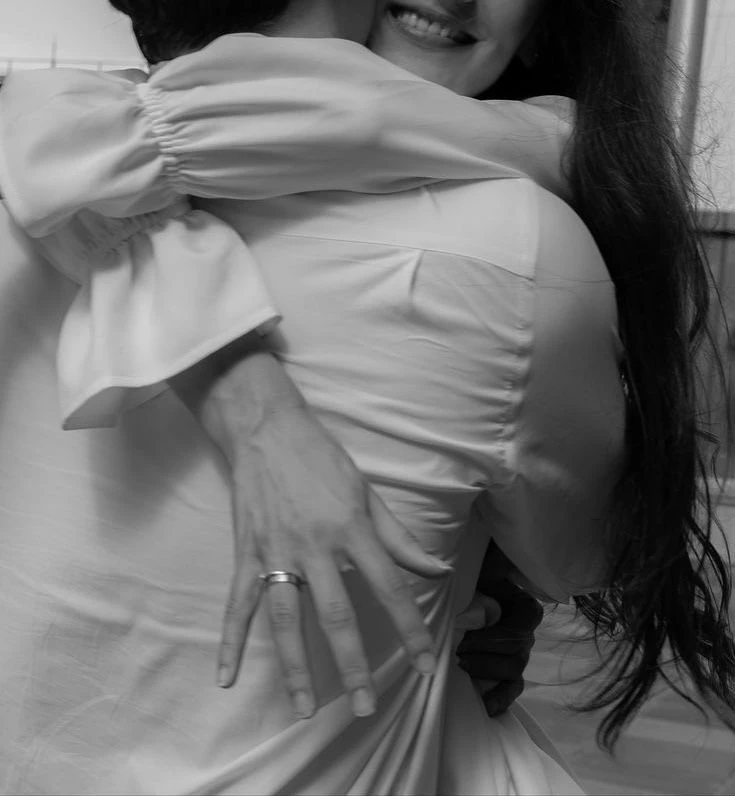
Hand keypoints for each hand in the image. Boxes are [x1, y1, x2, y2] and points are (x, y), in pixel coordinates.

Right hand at [170, 338, 451, 719]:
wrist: (266, 429)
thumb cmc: (322, 459)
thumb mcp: (367, 492)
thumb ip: (400, 537)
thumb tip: (437, 569)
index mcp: (352, 529)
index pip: (390, 587)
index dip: (410, 628)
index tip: (426, 664)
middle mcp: (315, 546)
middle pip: (337, 615)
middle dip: (354, 665)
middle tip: (366, 707)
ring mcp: (276, 553)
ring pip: (287, 620)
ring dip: (296, 668)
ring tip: (306, 710)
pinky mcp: (246, 553)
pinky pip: (237, 604)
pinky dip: (229, 641)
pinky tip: (225, 678)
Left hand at [456, 543, 543, 715]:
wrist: (469, 586)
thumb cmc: (476, 577)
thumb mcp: (486, 569)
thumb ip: (490, 570)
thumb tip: (480, 576)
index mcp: (526, 609)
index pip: (518, 630)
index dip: (491, 639)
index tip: (464, 638)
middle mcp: (527, 634)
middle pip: (516, 654)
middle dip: (484, 655)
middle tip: (457, 652)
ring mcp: (520, 654)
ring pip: (513, 672)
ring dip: (486, 671)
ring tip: (462, 668)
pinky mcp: (508, 671)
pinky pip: (512, 689)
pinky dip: (501, 698)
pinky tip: (487, 707)